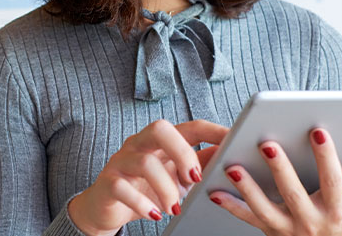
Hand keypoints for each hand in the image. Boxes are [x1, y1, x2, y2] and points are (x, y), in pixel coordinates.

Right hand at [68, 119, 227, 235]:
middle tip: (195, 179)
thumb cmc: (145, 189)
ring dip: (166, 188)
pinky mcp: (107, 182)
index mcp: (160, 141)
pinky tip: (154, 214)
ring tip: (174, 208)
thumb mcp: (178, 178)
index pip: (189, 127)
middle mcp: (139, 144)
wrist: (107, 208)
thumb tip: (231, 156)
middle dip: (182, 153)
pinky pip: (122, 187)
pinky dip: (142, 204)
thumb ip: (201, 165)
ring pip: (144, 162)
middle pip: (160, 129)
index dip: (213, 132)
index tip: (234, 142)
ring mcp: (121, 161)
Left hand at [210, 128, 341, 235]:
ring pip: (265, 208)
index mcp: (337, 210)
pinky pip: (247, 219)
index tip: (317, 130)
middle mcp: (311, 221)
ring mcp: (288, 229)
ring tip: (232, 165)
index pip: (333, 180)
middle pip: (293, 193)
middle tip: (266, 143)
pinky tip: (213, 191)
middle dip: (280, 168)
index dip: (326, 156)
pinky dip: (230, 206)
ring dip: (247, 187)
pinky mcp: (270, 232)